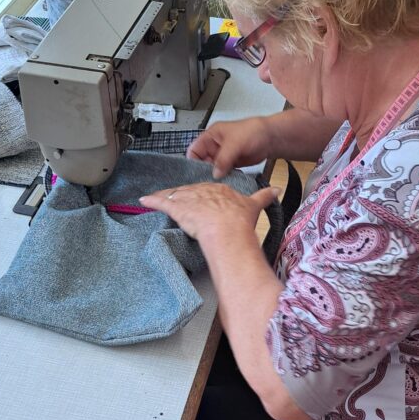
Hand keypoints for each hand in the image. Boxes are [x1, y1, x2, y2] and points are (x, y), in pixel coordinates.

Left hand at [139, 181, 279, 244]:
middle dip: (182, 196)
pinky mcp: (176, 208)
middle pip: (189, 192)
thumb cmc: (240, 221)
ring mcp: (189, 198)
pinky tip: (143, 200)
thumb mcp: (254, 206)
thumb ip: (264, 197)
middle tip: (176, 201)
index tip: (199, 201)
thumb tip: (275, 190)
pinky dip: (152, 201)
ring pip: (175, 195)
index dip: (202, 196)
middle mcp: (203, 190)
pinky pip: (162, 202)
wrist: (228, 230)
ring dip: (165, 197)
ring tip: (156, 198)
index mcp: (220, 189)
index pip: (207, 190)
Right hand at [186, 117, 272, 178]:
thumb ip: (223, 158)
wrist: (271, 138)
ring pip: (212, 169)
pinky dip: (223, 178)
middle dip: (204, 172)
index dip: (193, 162)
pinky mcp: (231, 164)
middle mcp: (214, 147)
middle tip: (206, 182)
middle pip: (201, 162)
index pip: (194, 150)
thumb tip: (215, 173)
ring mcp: (223, 156)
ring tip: (215, 184)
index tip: (196, 173)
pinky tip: (225, 183)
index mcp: (211, 136)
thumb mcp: (235, 143)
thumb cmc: (254, 131)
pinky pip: (222, 173)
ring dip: (214, 176)